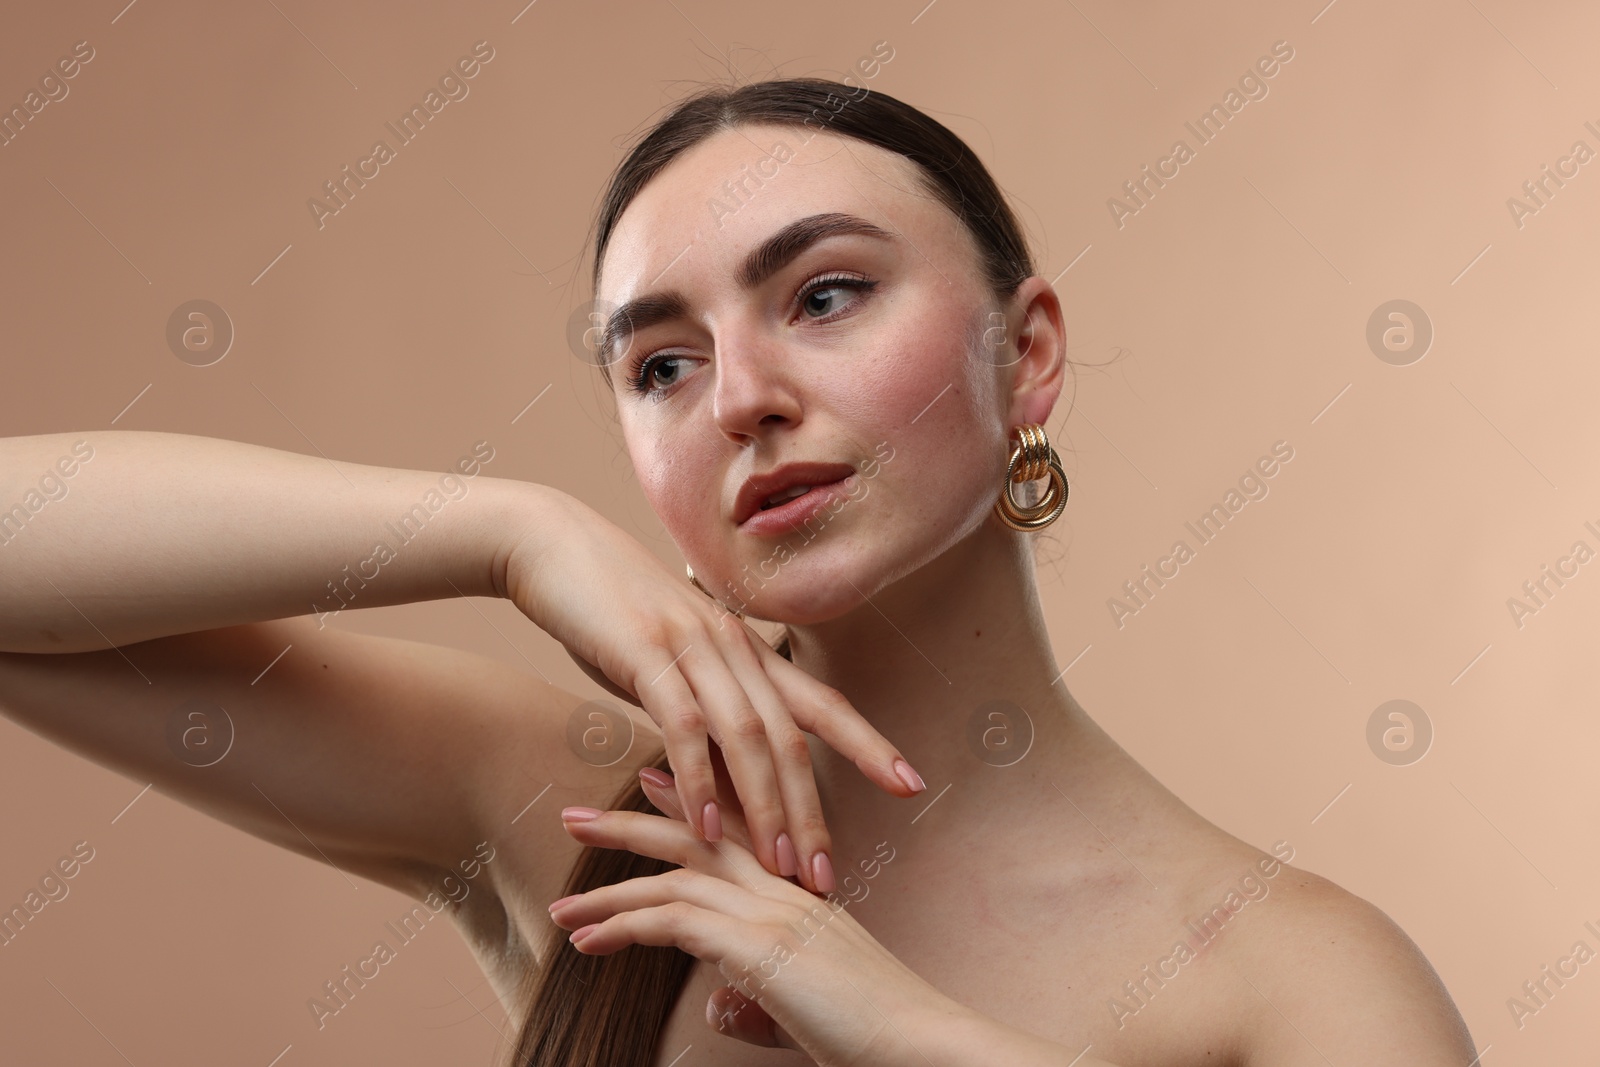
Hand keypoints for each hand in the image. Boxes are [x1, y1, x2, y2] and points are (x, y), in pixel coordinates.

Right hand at [504, 485, 925, 892]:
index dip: (869, 743)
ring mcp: (692, 647)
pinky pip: (683, 726)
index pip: (822, 703)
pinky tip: (706, 828)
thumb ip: (701, 717)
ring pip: (748, 736)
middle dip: (813, 810)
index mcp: (746, 649)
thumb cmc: (609, 612)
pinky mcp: (645, 653)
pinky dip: (697, 782)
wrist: (551, 546)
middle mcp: (732, 646)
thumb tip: (722, 781)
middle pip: (791, 736)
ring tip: (780, 867)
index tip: (912, 784)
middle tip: (826, 875)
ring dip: (767, 807)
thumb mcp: (668, 667)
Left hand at [551, 805, 967, 1065]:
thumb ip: (761, 996)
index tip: (650, 782)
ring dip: (607, 887)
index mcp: (801, 896)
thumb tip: (720, 1004)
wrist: (923, 1044)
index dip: (689, 804)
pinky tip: (588, 942)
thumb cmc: (880, 1034)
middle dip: (629, 825)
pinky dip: (623, 928)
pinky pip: (673, 924)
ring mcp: (772, 913)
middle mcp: (784, 891)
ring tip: (557, 906)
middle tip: (576, 816)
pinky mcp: (758, 946)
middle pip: (694, 838)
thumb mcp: (811, 1007)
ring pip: (673, 878)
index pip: (737, 831)